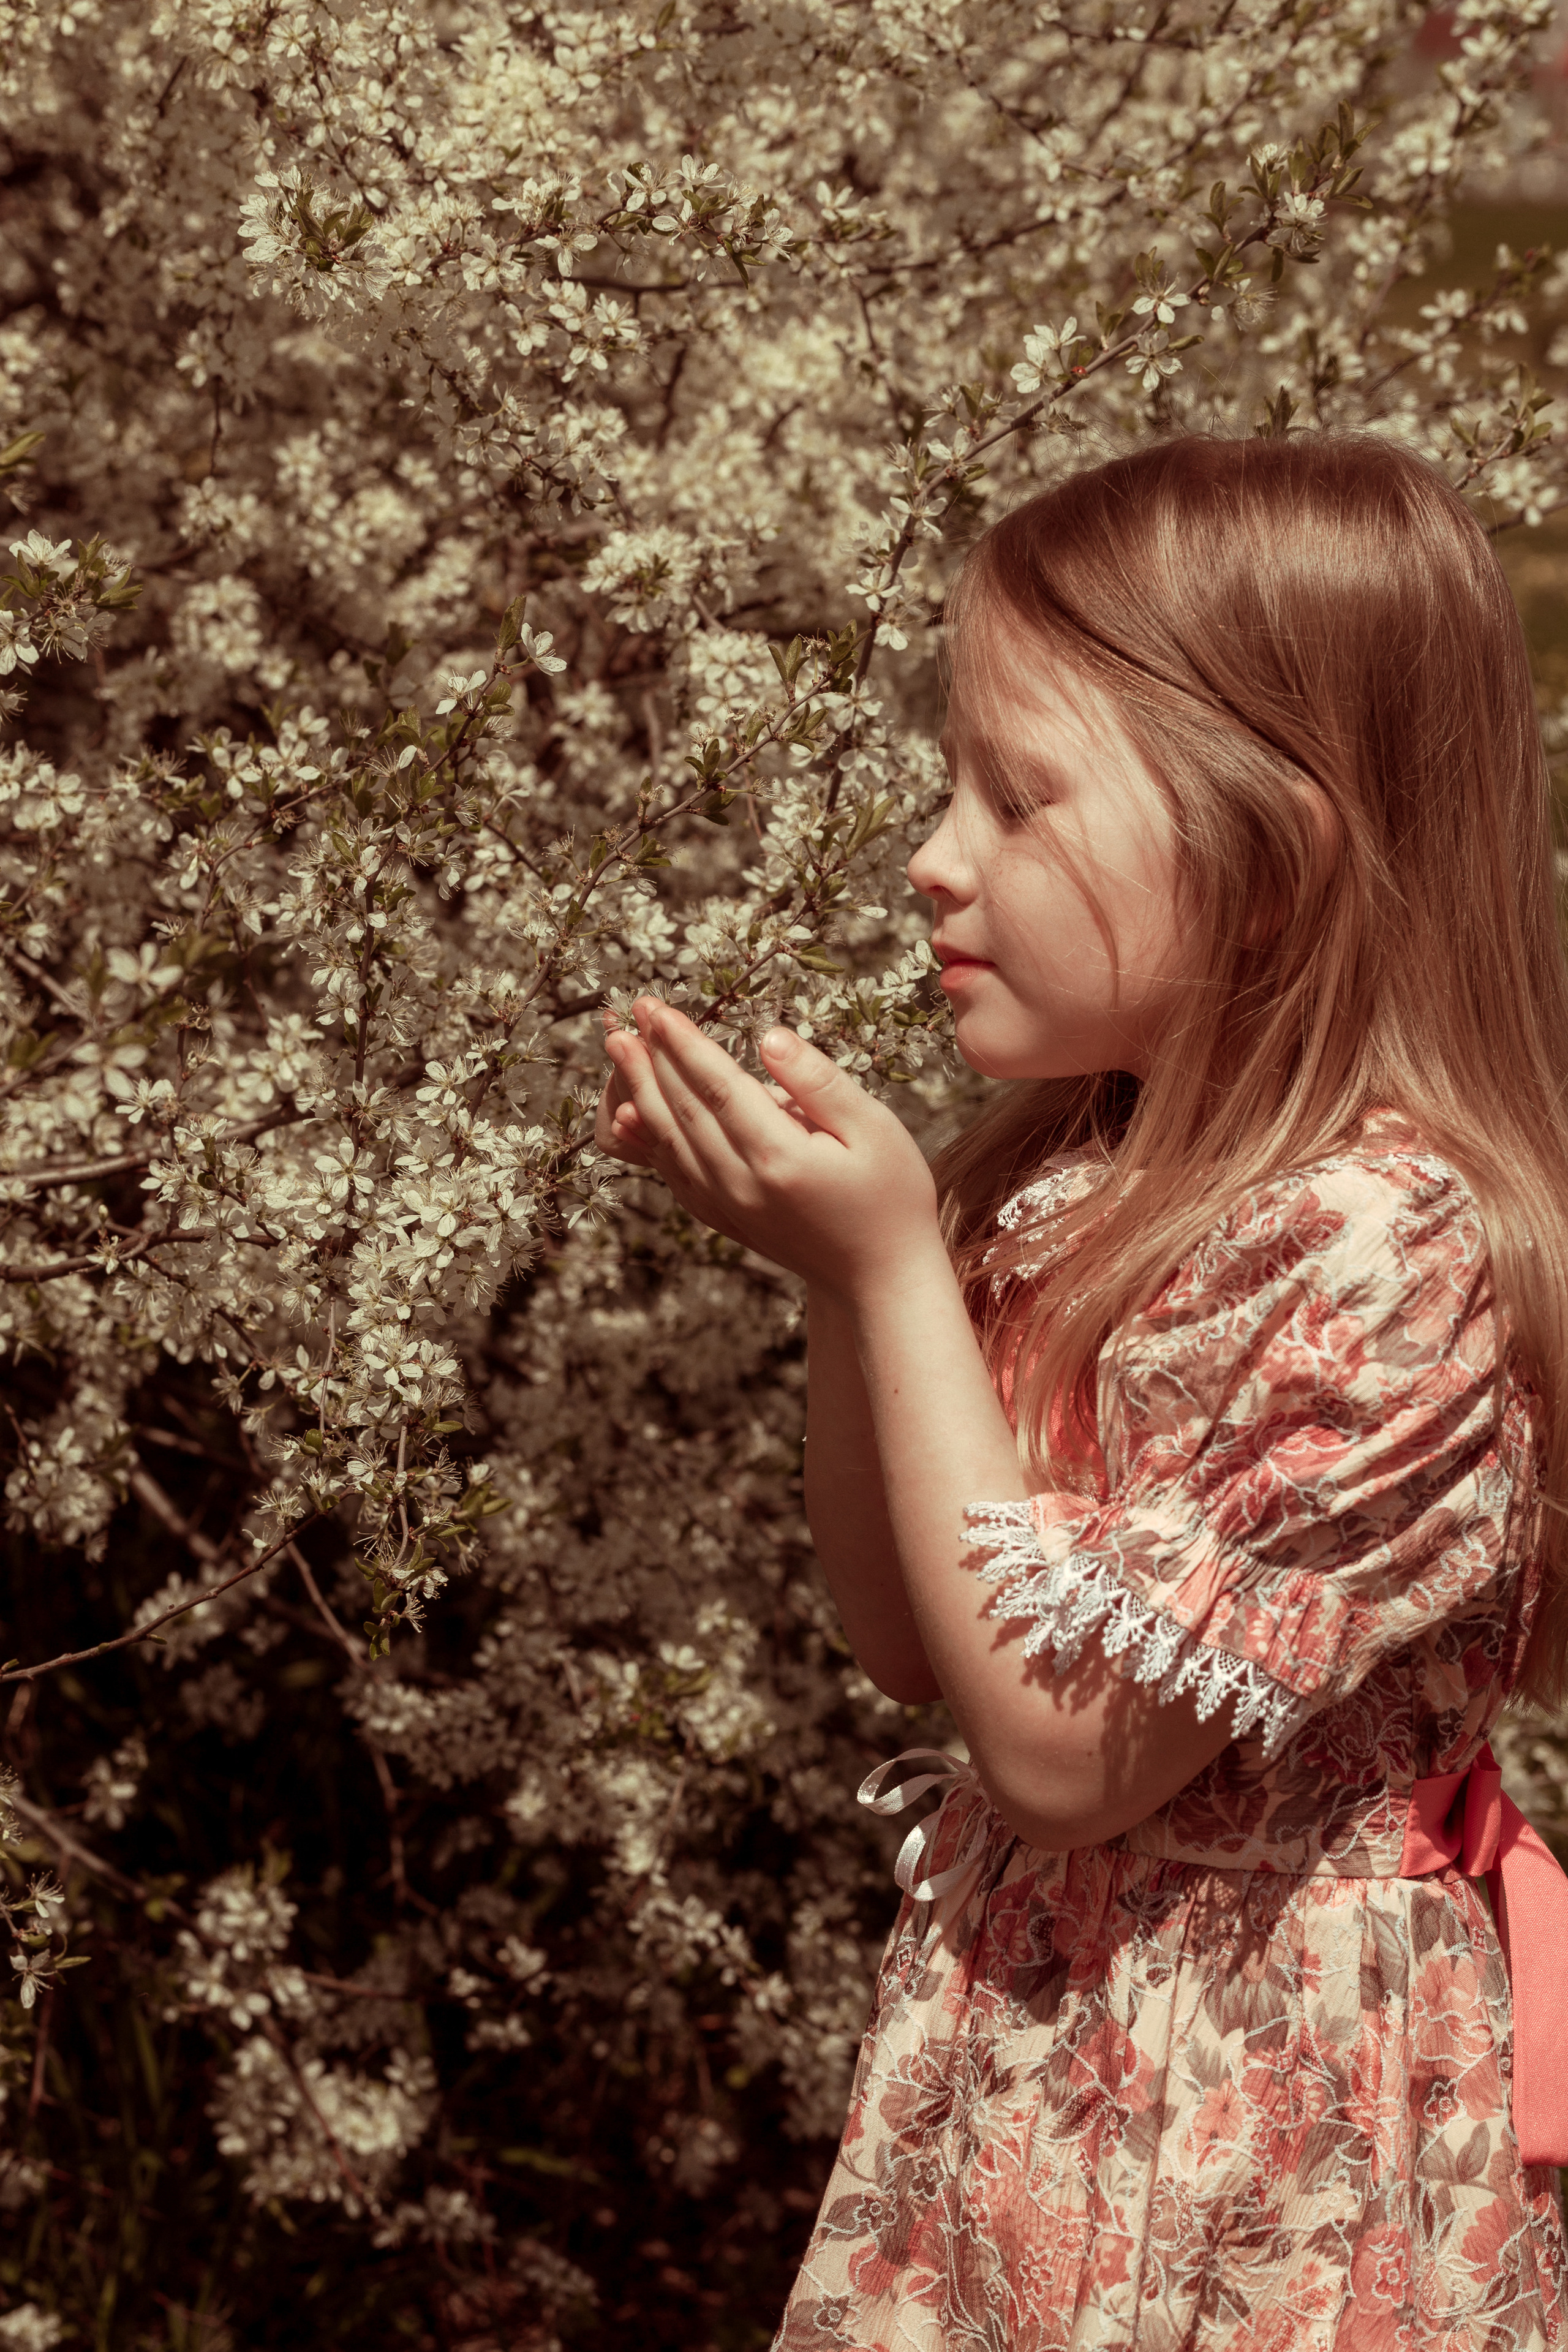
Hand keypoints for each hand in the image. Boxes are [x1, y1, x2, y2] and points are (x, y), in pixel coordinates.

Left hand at [592, 997, 941, 1298]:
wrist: (881, 1276)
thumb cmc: (891, 1196)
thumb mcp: (875, 1128)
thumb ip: (818, 1081)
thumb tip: (768, 1037)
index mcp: (779, 1157)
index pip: (718, 1086)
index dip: (684, 1043)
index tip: (657, 1007)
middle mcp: (741, 1185)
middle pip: (682, 1110)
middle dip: (651, 1056)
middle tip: (628, 1013)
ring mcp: (727, 1207)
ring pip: (670, 1141)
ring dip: (641, 1090)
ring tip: (619, 1048)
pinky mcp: (724, 1220)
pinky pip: (674, 1173)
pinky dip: (648, 1139)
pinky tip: (633, 1113)